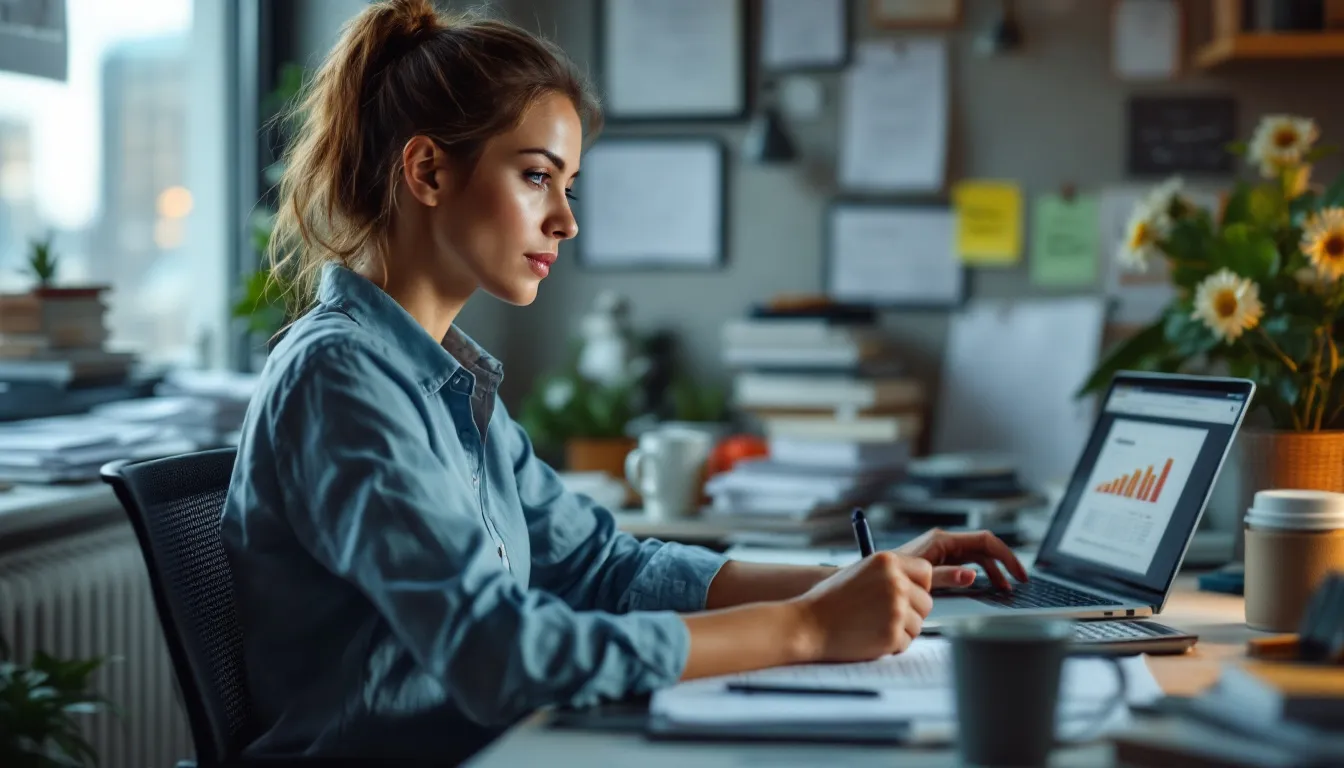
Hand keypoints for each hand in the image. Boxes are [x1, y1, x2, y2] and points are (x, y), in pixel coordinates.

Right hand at [790, 551, 932, 661]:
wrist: (807, 624)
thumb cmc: (830, 600)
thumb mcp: (861, 572)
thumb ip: (890, 574)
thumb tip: (918, 587)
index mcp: (887, 561)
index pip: (925, 571)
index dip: (917, 586)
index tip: (906, 595)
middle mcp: (895, 582)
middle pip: (926, 602)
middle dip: (911, 611)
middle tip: (885, 616)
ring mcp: (895, 609)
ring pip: (918, 625)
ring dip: (900, 629)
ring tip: (871, 625)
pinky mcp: (892, 634)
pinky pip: (906, 642)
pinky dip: (891, 644)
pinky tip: (869, 637)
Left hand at [897, 528, 1028, 589]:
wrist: (874, 580)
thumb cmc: (894, 574)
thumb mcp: (923, 576)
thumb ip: (947, 576)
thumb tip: (972, 576)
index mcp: (944, 540)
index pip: (985, 541)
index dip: (1006, 555)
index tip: (1018, 573)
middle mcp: (946, 542)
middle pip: (985, 549)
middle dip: (1004, 564)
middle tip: (1019, 583)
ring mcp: (944, 551)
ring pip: (978, 558)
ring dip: (993, 572)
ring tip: (1004, 589)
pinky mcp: (941, 561)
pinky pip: (968, 565)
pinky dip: (981, 575)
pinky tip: (987, 587)